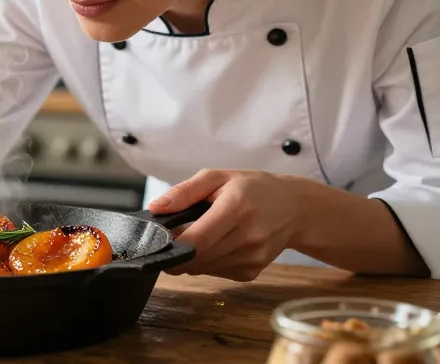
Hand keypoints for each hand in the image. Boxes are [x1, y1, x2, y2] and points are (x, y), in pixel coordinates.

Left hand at [147, 169, 305, 281]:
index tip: (157, 243)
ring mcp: (253, 257)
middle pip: (198, 259)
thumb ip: (184, 192)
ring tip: (198, 237)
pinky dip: (208, 263)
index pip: (198, 240)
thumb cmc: (253, 188)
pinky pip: (217, 273)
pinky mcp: (253, 271)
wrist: (295, 208)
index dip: (173, 246)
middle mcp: (248, 236)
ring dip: (191, 258)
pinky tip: (216, 245)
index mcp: (236, 208)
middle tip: (172, 238)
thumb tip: (156, 208)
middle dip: (177, 253)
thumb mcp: (217, 177)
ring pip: (205, 269)